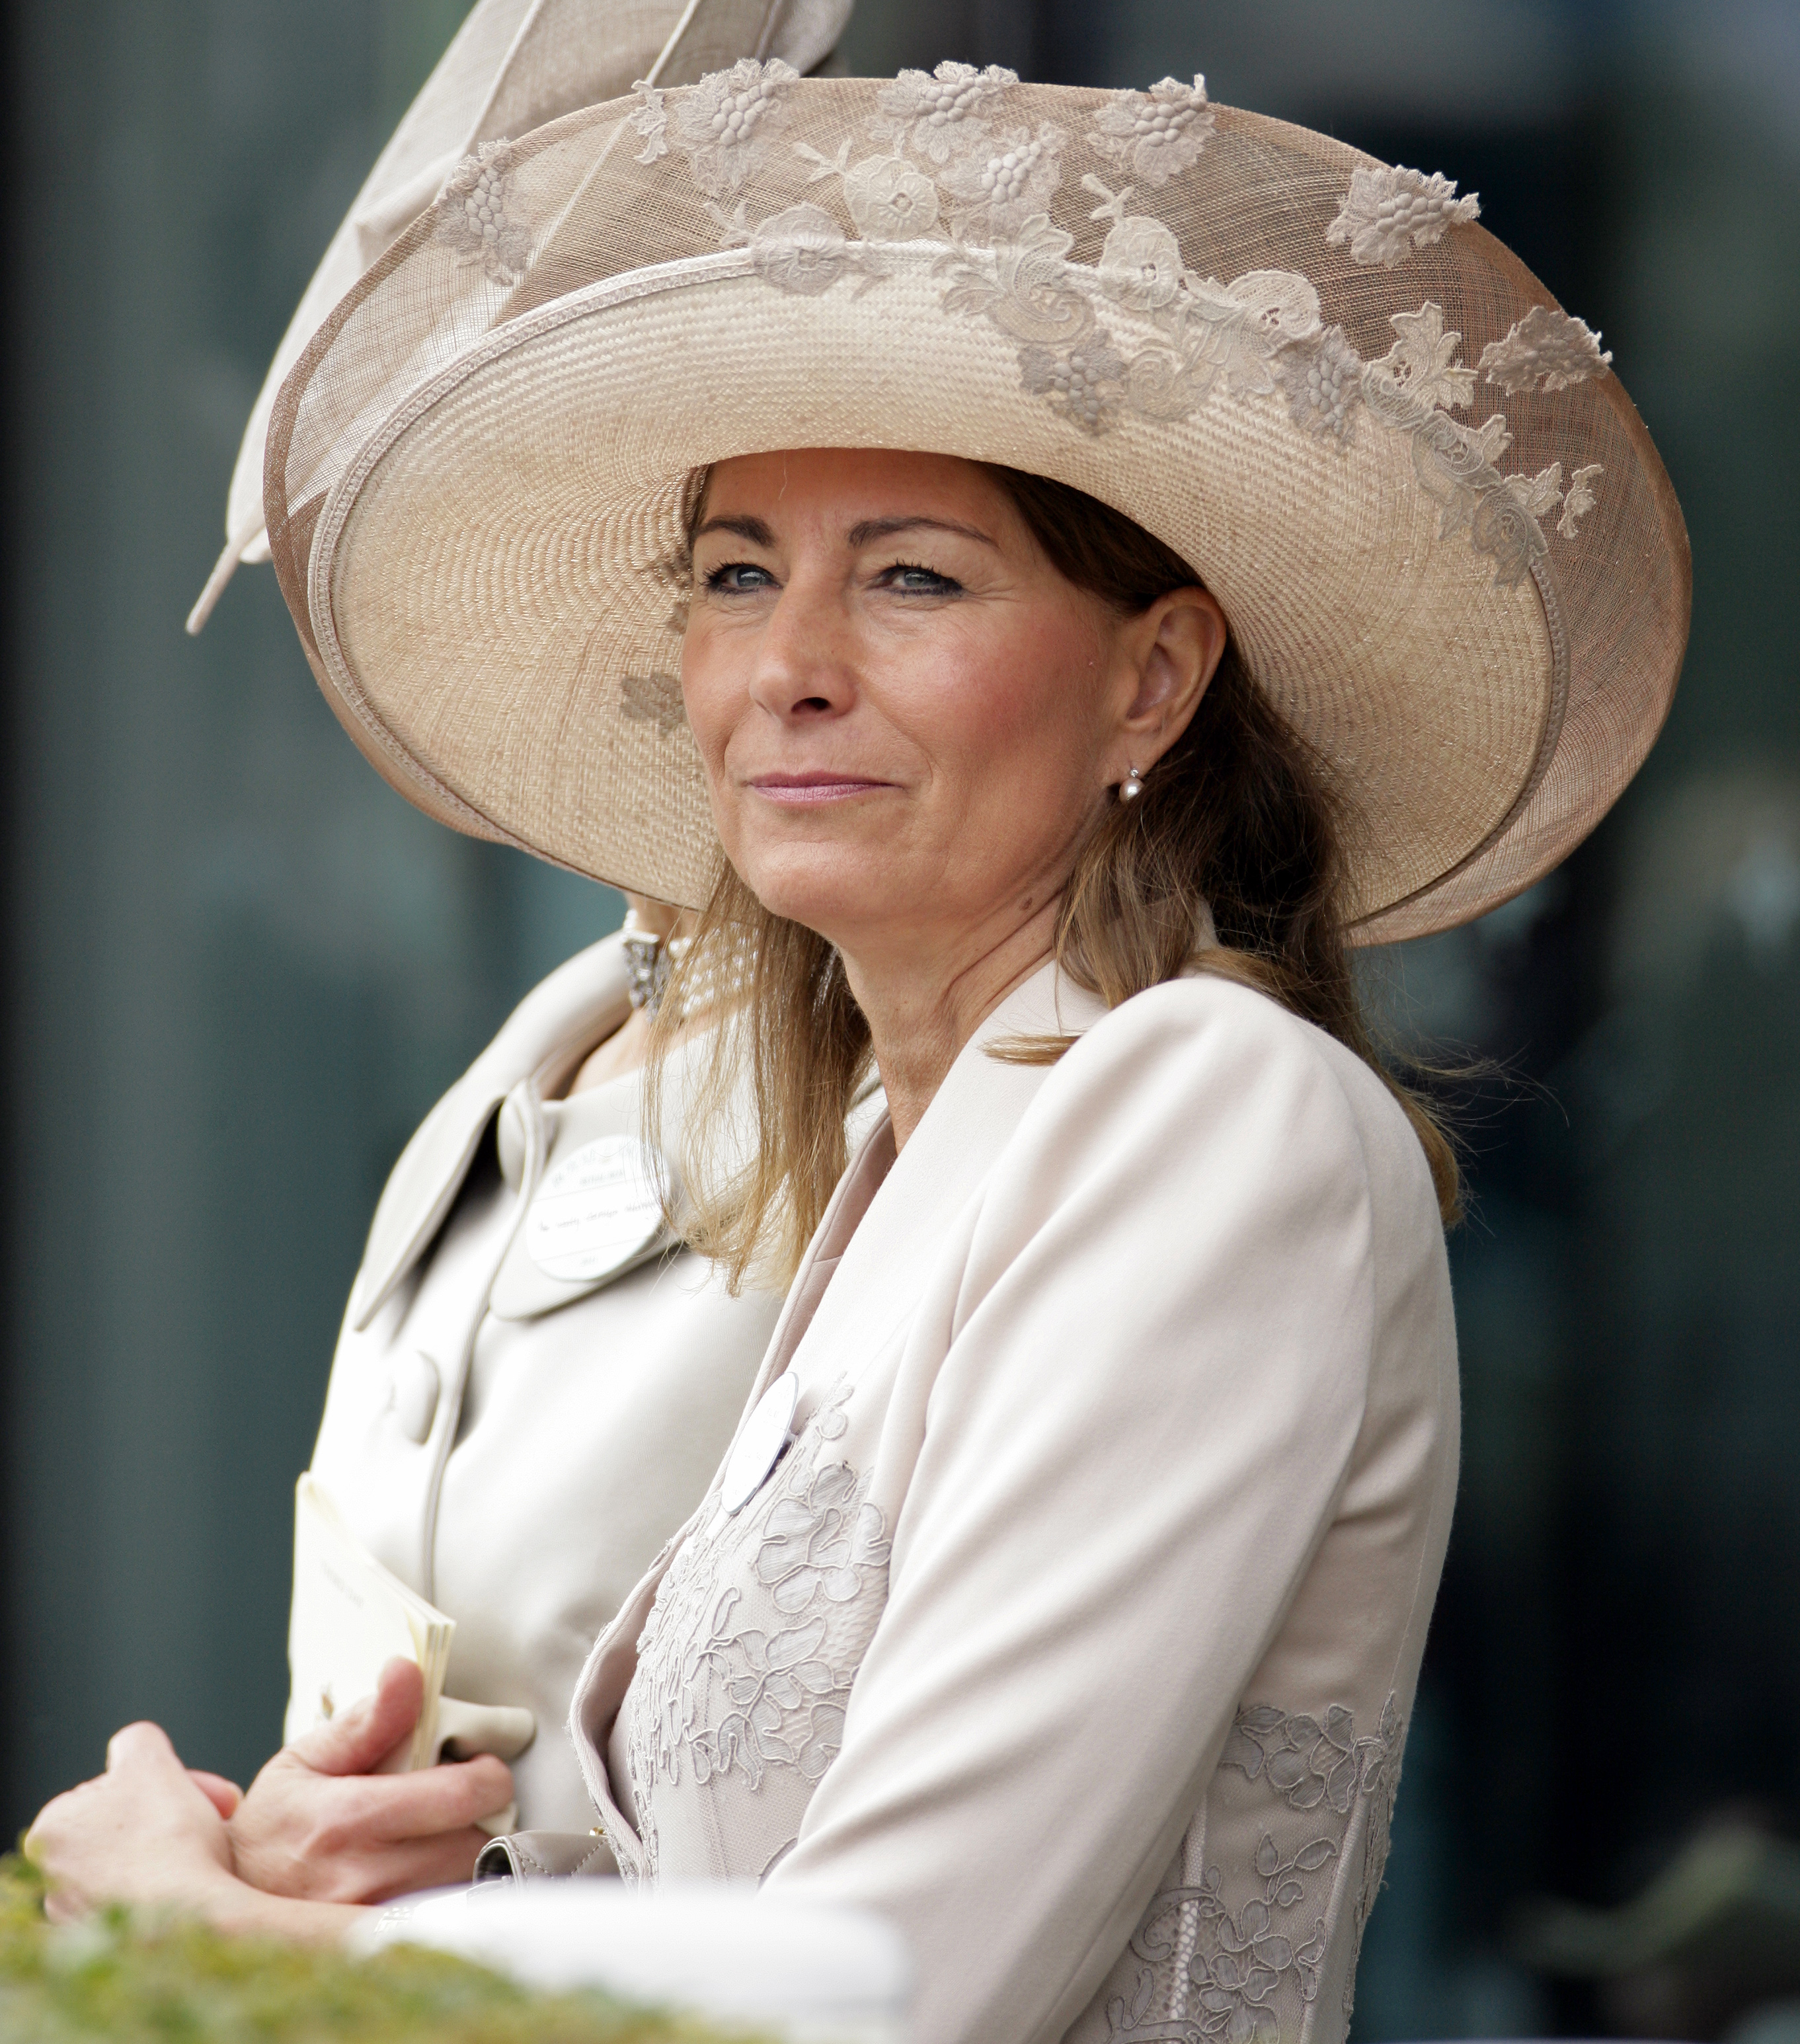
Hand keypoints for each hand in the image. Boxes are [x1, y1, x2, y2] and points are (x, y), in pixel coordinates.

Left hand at [27, 1722, 239, 1923]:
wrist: (196, 1921)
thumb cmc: (170, 1840)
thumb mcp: (152, 1762)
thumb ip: (137, 1740)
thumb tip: (133, 1744)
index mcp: (50, 1829)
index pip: (117, 1786)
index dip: (171, 1781)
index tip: (210, 1793)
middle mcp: (50, 1878)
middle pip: (128, 1823)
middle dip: (173, 1814)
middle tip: (216, 1816)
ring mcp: (74, 1916)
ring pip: (138, 1860)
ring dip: (173, 1848)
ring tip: (209, 1850)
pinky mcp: (105, 1946)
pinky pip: (144, 1900)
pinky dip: (168, 1887)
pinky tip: (194, 1883)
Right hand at [228, 1658, 512, 1904]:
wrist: (233, 1900)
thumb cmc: (277, 1823)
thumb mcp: (309, 1758)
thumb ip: (369, 1719)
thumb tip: (407, 1671)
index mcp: (346, 1818)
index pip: (459, 1796)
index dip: (488, 1777)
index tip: (483, 1770)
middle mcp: (360, 1878)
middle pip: (473, 1845)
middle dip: (481, 1819)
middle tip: (462, 1806)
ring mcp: (369, 1924)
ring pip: (463, 1887)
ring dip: (467, 1860)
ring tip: (441, 1841)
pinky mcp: (375, 1950)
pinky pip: (442, 1922)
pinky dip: (449, 1899)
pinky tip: (428, 1880)